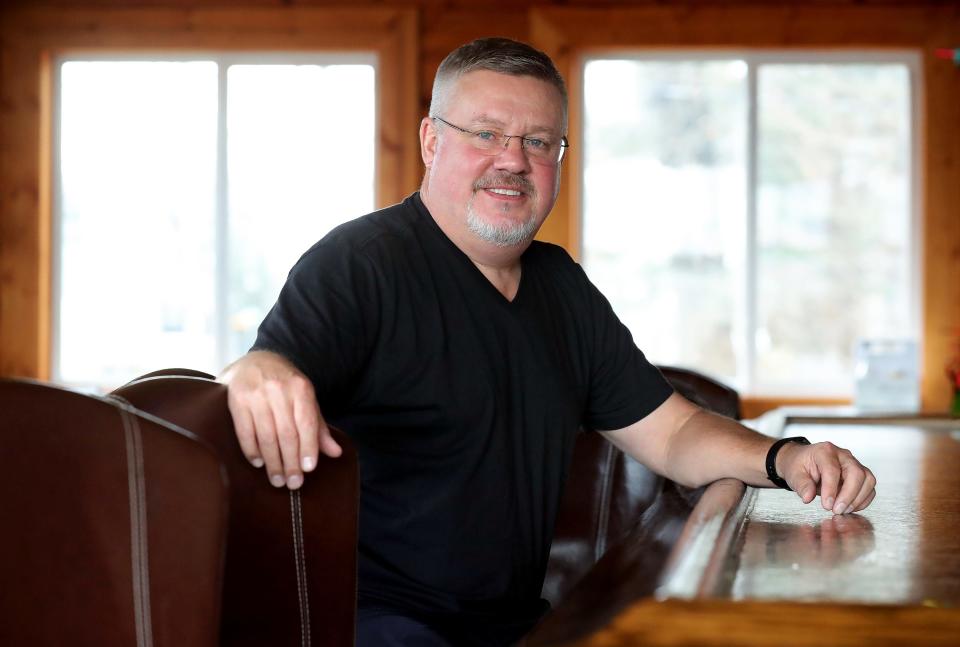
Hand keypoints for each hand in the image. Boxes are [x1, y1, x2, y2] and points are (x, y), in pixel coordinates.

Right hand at [219, 350, 341, 488]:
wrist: (255, 361)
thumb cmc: (285, 385)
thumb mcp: (306, 399)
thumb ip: (318, 426)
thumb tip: (336, 453)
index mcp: (300, 388)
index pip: (306, 423)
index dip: (308, 448)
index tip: (308, 469)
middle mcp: (278, 390)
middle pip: (286, 433)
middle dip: (291, 462)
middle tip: (293, 483)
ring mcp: (256, 394)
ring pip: (266, 436)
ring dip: (272, 462)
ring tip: (277, 480)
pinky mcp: (236, 400)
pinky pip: (245, 432)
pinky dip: (252, 450)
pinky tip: (258, 463)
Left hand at [776, 440, 875, 514]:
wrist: (803, 461)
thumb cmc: (799, 465)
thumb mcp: (793, 473)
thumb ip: (801, 485)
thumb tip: (808, 497)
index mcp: (825, 451)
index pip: (832, 470)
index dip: (831, 489)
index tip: (826, 505)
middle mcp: (843, 455)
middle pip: (856, 473)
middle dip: (848, 495)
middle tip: (837, 510)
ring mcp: (854, 463)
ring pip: (868, 480)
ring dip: (858, 499)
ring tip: (843, 510)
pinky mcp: (860, 474)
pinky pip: (869, 487)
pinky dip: (863, 500)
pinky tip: (850, 507)